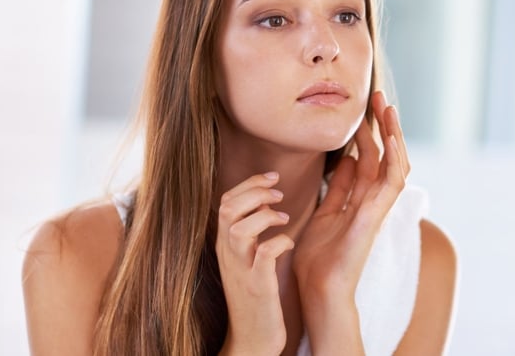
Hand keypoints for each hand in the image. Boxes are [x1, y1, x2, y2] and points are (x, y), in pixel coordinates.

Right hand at [215, 172, 293, 355]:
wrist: (252, 337)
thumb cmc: (256, 294)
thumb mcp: (247, 258)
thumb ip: (251, 230)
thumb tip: (266, 199)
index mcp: (226, 245)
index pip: (225, 202)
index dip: (249, 183)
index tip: (273, 177)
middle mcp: (228, 254)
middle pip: (227, 209)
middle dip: (254, 191)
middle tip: (279, 192)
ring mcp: (241, 270)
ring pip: (239, 229)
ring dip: (264, 215)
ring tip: (284, 217)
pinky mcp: (257, 286)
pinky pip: (264, 255)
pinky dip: (278, 242)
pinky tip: (290, 243)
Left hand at [292, 91, 410, 348]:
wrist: (317, 291)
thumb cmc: (318, 260)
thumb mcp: (324, 212)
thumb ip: (338, 188)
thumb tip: (346, 159)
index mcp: (358, 200)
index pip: (368, 158)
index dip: (367, 132)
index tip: (363, 109)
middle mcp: (372, 201)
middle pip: (383, 156)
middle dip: (382, 126)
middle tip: (379, 97)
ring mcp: (377, 208)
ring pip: (394, 164)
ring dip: (393, 135)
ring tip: (388, 108)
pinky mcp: (375, 216)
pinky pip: (391, 182)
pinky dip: (395, 158)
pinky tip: (392, 136)